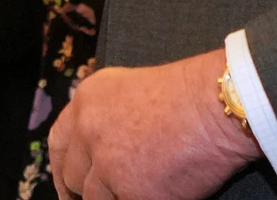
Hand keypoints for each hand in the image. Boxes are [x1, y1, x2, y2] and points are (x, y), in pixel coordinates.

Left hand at [49, 49, 260, 199]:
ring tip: (136, 191)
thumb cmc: (189, 94)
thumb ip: (106, 114)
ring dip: (115, 198)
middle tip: (105, 196)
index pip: (57, 144)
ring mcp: (108, 165)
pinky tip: (155, 196)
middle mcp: (88, 131)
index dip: (62, 169)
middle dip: (85, 190)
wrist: (218, 105)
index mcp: (86, 101)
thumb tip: (97, 147)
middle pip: (73, 176)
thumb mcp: (131, 88)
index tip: (68, 186)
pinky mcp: (132, 193)